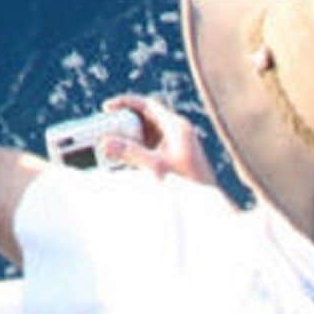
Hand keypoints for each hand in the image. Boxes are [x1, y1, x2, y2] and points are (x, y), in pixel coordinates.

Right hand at [101, 93, 217, 186]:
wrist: (208, 210)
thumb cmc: (188, 186)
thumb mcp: (156, 167)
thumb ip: (130, 153)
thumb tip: (105, 142)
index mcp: (177, 127)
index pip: (148, 105)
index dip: (126, 103)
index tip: (107, 108)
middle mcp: (178, 133)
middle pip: (146, 119)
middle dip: (124, 122)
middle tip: (106, 128)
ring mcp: (177, 146)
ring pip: (147, 134)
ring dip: (129, 138)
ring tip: (111, 145)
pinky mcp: (175, 160)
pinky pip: (151, 148)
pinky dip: (136, 150)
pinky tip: (126, 161)